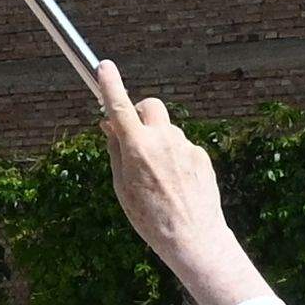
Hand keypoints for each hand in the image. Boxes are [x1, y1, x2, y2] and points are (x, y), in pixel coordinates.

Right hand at [92, 62, 263, 304]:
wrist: (193, 238)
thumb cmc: (150, 217)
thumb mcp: (122, 186)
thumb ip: (116, 150)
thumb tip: (111, 123)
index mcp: (138, 149)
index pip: (120, 107)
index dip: (109, 85)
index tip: (103, 66)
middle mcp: (163, 141)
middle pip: (150, 105)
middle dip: (141, 112)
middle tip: (135, 132)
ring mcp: (185, 146)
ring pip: (167, 130)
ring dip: (159, 141)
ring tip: (158, 178)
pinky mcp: (201, 154)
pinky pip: (182, 147)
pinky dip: (175, 158)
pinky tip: (176, 184)